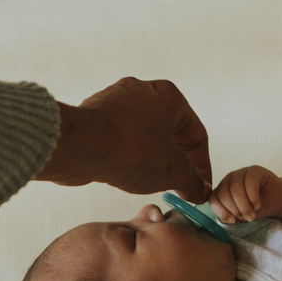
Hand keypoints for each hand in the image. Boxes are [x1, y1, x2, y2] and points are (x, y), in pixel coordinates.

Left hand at [37, 78, 212, 202]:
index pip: (195, 134)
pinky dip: (125, 152)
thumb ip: (192, 181)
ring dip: (150, 156)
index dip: (201, 165)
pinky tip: (123, 170)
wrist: (80, 145)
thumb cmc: (128, 149)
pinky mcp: (94, 113)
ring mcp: (115, 100)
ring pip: (142, 132)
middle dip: (175, 160)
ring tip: (148, 180)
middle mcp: (142, 91)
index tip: (198, 184)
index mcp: (169, 96)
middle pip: (169, 131)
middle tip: (176, 184)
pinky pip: (118, 135)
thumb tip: (198, 189)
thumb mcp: (172, 171)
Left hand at [209, 165, 281, 223]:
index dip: (221, 211)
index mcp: (222, 190)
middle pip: (224, 194)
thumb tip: (225, 219)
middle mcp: (228, 180)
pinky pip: (249, 182)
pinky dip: (252, 197)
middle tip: (247, 218)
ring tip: (252, 214)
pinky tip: (257, 205)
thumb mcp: (242, 216)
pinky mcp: (254, 170)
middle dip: (235, 210)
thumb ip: (232, 218)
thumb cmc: (257, 207)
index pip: (213, 199)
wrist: (277, 199)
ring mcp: (241, 173)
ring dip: (244, 205)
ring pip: (235, 189)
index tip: (232, 220)